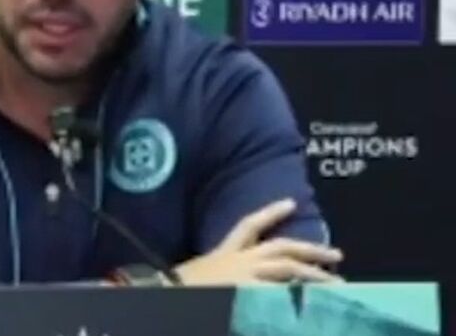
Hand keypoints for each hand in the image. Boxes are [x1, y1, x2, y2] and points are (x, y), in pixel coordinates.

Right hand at [174, 198, 343, 284]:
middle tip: (337, 254)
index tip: (292, 203)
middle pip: (281, 249)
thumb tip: (242, 276)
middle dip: (310, 250)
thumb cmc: (178, 284)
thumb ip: (223, 271)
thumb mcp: (203, 274)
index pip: (249, 225)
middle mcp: (240, 261)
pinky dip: (297, 298)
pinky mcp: (250, 294)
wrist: (166, 292)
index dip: (271, 213)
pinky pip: (280, 295)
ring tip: (337, 282)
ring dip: (314, 274)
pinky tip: (315, 301)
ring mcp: (247, 277)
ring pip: (287, 270)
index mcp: (226, 253)